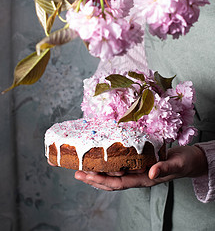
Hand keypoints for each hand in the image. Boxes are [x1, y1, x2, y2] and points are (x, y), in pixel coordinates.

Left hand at [74, 145, 207, 190]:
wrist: (189, 161)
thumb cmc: (184, 163)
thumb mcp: (177, 164)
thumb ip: (164, 168)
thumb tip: (150, 173)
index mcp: (145, 180)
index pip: (119, 183)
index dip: (102, 180)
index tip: (88, 175)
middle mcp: (138, 178)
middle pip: (112, 182)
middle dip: (94, 179)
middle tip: (78, 173)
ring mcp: (137, 172)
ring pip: (114, 177)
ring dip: (98, 174)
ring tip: (83, 170)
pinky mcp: (138, 164)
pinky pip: (120, 168)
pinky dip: (108, 167)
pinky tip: (101, 162)